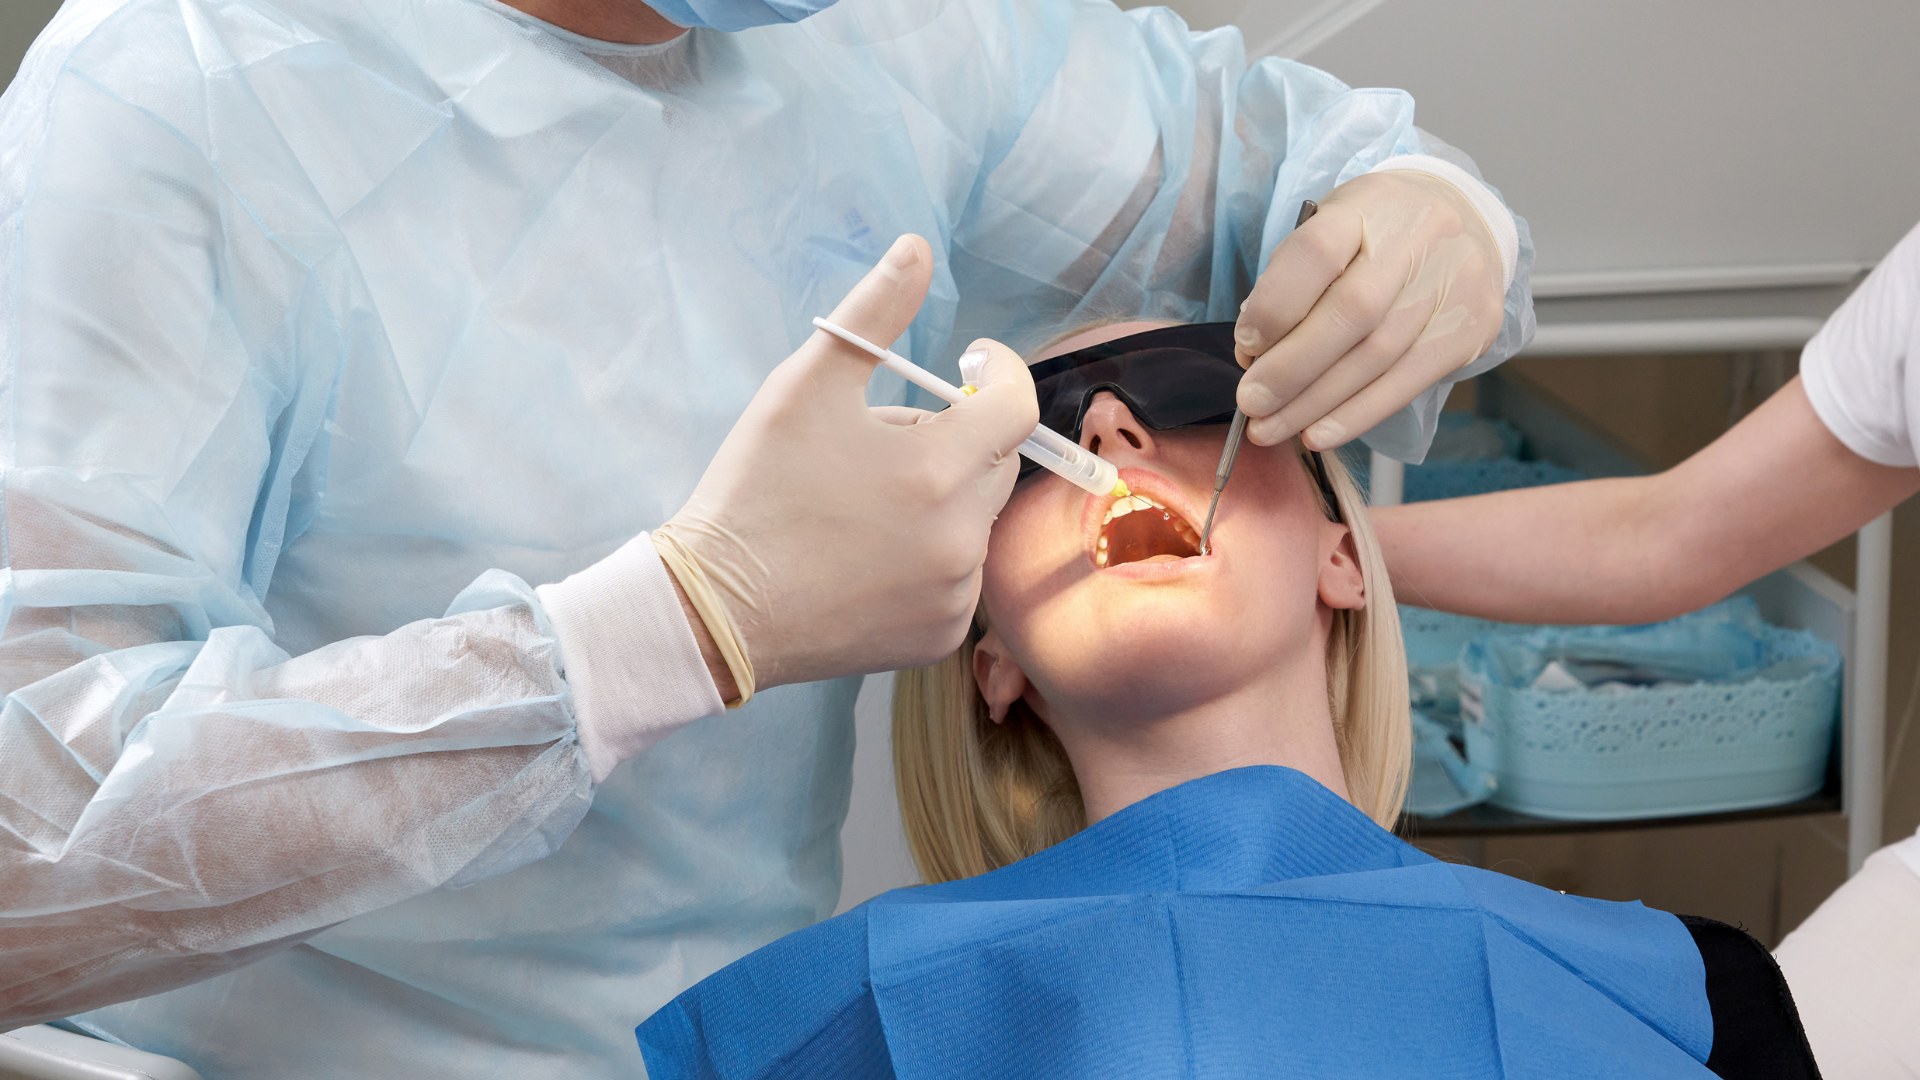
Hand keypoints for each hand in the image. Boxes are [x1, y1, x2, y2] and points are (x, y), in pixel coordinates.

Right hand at [658, 235, 1036, 689]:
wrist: (714, 609)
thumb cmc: (756, 489)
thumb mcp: (805, 387)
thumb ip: (871, 314)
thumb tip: (917, 247)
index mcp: (938, 470)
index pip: (1016, 407)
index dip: (998, 372)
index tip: (969, 359)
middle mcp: (960, 538)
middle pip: (994, 462)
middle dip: (955, 437)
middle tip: (881, 440)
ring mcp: (954, 594)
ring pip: (974, 519)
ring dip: (942, 497)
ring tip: (864, 502)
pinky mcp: (939, 635)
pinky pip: (958, 576)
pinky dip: (930, 556)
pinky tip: (867, 554)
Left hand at [1233, 170, 1505, 448]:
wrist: (1464, 222)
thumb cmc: (1375, 237)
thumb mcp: (1329, 233)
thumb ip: (1289, 285)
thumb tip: (1255, 354)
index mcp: (1366, 205)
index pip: (1316, 251)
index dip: (1275, 304)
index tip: (1245, 345)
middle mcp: (1417, 238)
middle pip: (1351, 313)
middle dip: (1291, 369)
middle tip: (1250, 404)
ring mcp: (1452, 282)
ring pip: (1377, 356)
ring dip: (1315, 403)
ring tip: (1272, 428)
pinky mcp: (1472, 327)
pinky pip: (1407, 382)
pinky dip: (1356, 415)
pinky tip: (1319, 434)